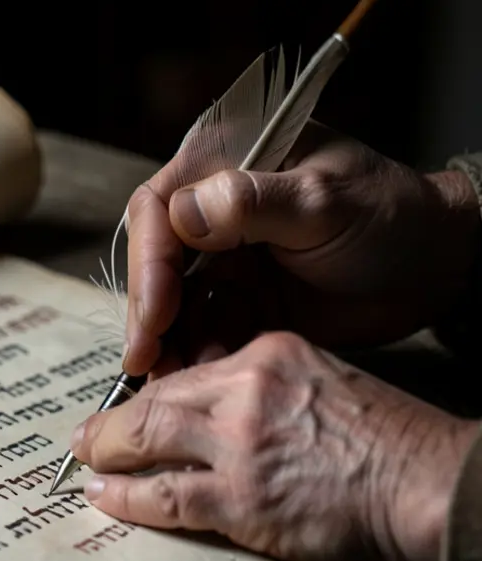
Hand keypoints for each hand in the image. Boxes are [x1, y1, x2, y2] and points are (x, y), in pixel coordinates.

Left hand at [70, 331, 478, 560]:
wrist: (435, 484)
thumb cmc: (393, 442)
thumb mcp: (328, 383)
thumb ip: (271, 389)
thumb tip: (224, 416)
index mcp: (270, 352)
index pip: (192, 369)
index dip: (154, 392)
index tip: (134, 408)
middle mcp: (245, 387)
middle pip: (156, 398)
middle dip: (112, 420)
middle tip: (86, 435)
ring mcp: (238, 443)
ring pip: (146, 439)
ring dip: (106, 452)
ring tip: (84, 462)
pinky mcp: (240, 498)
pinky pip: (162, 495)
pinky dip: (124, 496)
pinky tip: (102, 497)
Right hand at [124, 121, 481, 377]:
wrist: (433, 268)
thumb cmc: (390, 217)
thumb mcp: (324, 202)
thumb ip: (251, 202)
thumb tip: (183, 213)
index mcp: (223, 161)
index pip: (157, 208)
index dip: (149, 263)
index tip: (157, 314)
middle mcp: (209, 207)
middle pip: (153, 261)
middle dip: (149, 313)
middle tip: (146, 360)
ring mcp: (220, 257)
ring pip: (169, 303)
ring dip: (167, 343)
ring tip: (171, 381)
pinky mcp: (233, 299)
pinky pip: (198, 330)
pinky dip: (195, 355)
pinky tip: (200, 378)